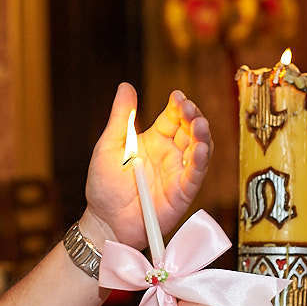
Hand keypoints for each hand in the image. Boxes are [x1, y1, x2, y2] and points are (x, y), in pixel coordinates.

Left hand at [80, 83, 210, 247]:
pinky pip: (195, 176)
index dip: (179, 105)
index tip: (177, 96)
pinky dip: (200, 162)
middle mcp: (171, 154)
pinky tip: (199, 149)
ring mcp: (178, 173)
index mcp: (155, 140)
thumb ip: (121, 117)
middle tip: (188, 108)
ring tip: (200, 124)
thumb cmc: (104, 185)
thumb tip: (126, 86)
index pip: (174, 117)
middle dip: (193, 116)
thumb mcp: (109, 145)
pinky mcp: (181, 194)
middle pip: (191, 130)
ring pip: (200, 150)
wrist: (104, 219)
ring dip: (203, 136)